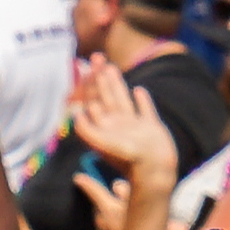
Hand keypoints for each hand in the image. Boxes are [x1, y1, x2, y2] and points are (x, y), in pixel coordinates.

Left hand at [69, 62, 176, 195]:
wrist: (155, 172)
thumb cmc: (129, 159)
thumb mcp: (103, 144)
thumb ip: (87, 130)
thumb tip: (74, 113)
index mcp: (104, 127)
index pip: (93, 100)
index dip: (88, 84)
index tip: (87, 66)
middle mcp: (118, 125)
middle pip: (106, 97)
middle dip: (100, 78)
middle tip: (98, 58)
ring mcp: (135, 127)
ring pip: (123, 100)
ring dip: (117, 84)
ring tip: (111, 68)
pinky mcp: (152, 128)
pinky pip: (145, 111)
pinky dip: (142, 101)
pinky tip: (139, 91)